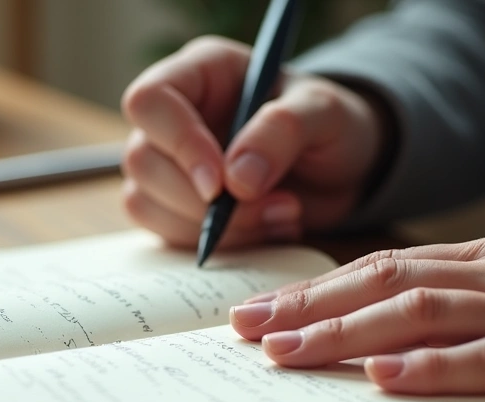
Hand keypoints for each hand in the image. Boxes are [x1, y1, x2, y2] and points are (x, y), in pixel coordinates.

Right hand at [120, 36, 387, 248]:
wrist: (341, 168)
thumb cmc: (330, 123)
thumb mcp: (324, 112)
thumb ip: (282, 131)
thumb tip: (236, 179)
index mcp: (201, 72)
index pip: (150, 101)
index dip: (178, 144)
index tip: (220, 184)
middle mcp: (174, 115)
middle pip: (142, 161)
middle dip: (203, 202)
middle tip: (276, 206)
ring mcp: (169, 163)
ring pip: (146, 204)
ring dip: (217, 229)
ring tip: (283, 217)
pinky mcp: (176, 206)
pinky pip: (168, 235)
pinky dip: (221, 245)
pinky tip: (268, 232)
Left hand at [229, 230, 484, 401]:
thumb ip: (484, 301)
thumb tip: (405, 331)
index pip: (388, 264)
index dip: (319, 287)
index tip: (264, 307)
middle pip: (388, 280)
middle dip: (309, 305)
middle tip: (245, 328)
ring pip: (424, 311)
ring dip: (347, 333)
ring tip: (288, 352)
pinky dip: (434, 366)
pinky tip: (386, 377)